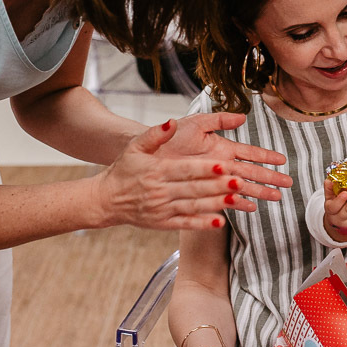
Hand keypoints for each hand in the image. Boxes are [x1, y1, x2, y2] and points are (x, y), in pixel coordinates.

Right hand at [96, 120, 275, 229]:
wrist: (106, 200)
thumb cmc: (123, 170)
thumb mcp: (135, 148)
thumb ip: (154, 135)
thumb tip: (171, 123)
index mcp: (157, 170)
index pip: (185, 169)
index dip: (205, 168)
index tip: (224, 164)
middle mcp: (160, 191)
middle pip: (194, 189)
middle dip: (218, 186)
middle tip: (240, 182)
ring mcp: (162, 209)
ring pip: (193, 206)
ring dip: (216, 204)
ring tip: (237, 200)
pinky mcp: (163, 223)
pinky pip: (185, 223)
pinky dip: (202, 224)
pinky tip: (219, 222)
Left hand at [160, 112, 291, 202]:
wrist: (147, 154)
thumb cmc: (169, 138)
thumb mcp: (195, 123)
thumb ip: (219, 119)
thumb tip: (243, 116)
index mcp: (221, 147)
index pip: (249, 152)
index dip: (266, 156)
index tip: (282, 160)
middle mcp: (221, 164)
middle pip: (251, 172)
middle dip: (270, 177)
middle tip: (288, 183)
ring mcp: (213, 179)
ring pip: (241, 186)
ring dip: (259, 192)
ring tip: (276, 198)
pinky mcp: (202, 191)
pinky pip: (223, 199)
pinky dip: (237, 203)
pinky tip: (251, 209)